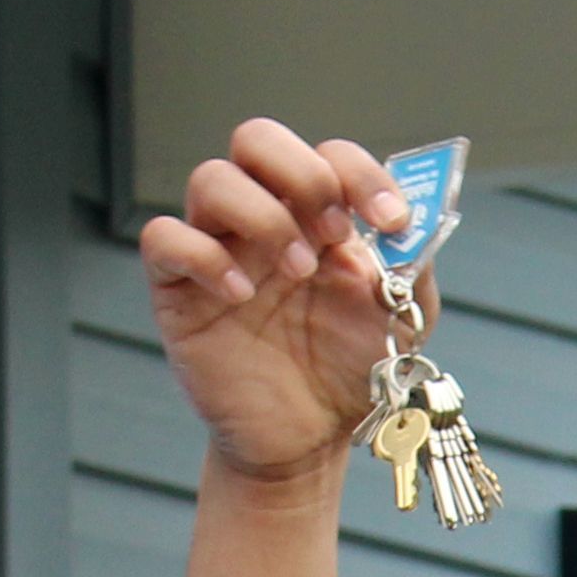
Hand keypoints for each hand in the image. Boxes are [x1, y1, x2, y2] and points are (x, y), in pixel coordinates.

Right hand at [138, 122, 416, 483]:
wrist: (307, 438)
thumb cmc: (347, 370)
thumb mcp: (400, 321)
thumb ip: (410, 270)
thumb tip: (410, 227)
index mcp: (318, 215)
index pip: (329, 155)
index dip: (362, 174)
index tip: (391, 220)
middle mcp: (264, 218)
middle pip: (258, 139)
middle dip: (303, 174)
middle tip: (335, 232)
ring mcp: (218, 246)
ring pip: (212, 178)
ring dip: (263, 216)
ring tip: (299, 272)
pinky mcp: (177, 287)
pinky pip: (165, 239)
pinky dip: (205, 257)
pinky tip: (242, 295)